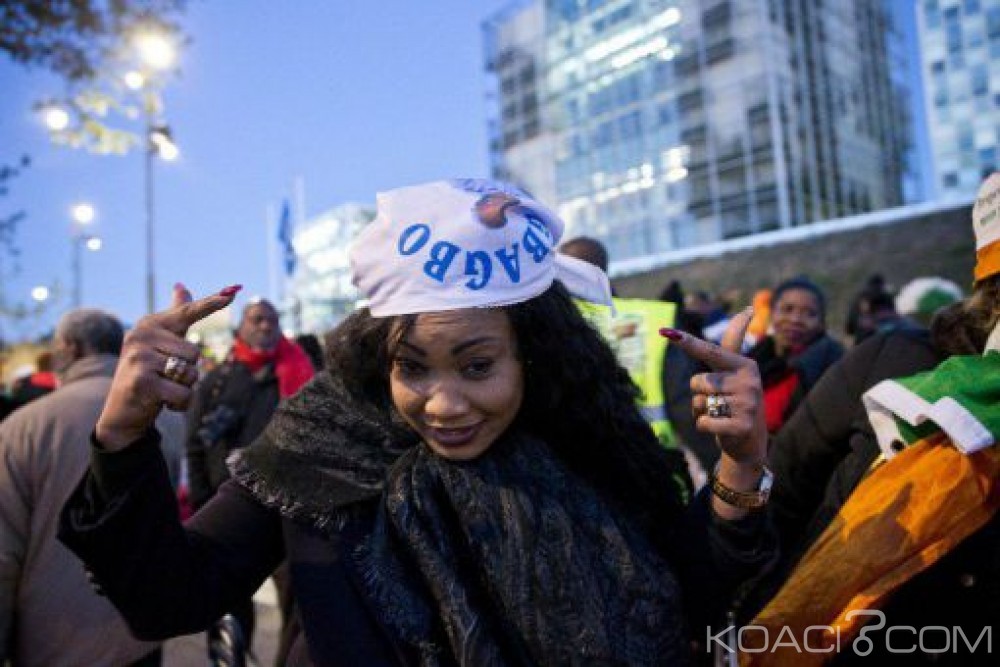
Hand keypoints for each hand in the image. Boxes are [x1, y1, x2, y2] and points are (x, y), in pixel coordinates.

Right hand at [95, 283, 240, 449]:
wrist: (121, 411)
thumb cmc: (148, 373)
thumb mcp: (161, 343)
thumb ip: (175, 316)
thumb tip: (181, 286)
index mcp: (150, 324)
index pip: (187, 312)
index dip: (212, 304)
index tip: (233, 292)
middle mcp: (141, 335)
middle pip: (195, 353)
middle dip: (188, 371)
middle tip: (165, 377)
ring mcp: (140, 358)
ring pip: (191, 373)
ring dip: (184, 388)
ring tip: (162, 389)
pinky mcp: (142, 381)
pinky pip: (184, 393)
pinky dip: (181, 404)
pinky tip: (162, 403)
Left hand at [661, 309, 767, 517]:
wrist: (751, 440)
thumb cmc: (736, 398)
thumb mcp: (736, 370)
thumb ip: (734, 342)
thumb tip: (746, 309)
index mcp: (745, 364)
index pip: (710, 351)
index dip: (687, 342)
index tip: (665, 331)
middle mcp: (749, 381)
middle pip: (697, 381)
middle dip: (700, 393)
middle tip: (720, 401)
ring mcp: (747, 404)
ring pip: (698, 402)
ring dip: (701, 410)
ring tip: (720, 413)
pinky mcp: (741, 426)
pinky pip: (702, 422)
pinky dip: (704, 426)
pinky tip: (720, 428)